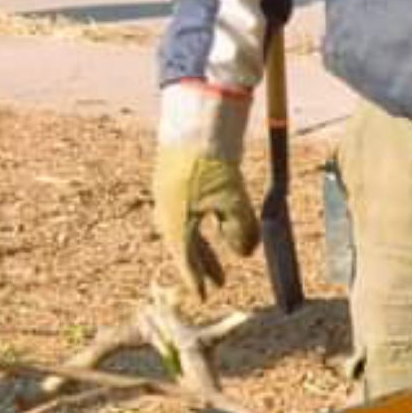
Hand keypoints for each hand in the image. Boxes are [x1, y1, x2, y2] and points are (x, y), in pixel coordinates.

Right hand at [153, 82, 256, 293]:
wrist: (195, 114)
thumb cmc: (211, 162)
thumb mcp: (233, 200)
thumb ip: (240, 231)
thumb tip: (245, 253)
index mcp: (174, 222)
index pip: (185, 260)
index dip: (197, 280)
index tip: (205, 298)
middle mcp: (166, 209)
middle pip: (184, 246)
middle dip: (203, 265)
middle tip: (218, 283)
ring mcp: (167, 190)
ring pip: (185, 228)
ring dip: (203, 245)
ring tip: (220, 259)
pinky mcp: (174, 173)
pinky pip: (186, 210)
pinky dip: (200, 224)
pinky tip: (213, 221)